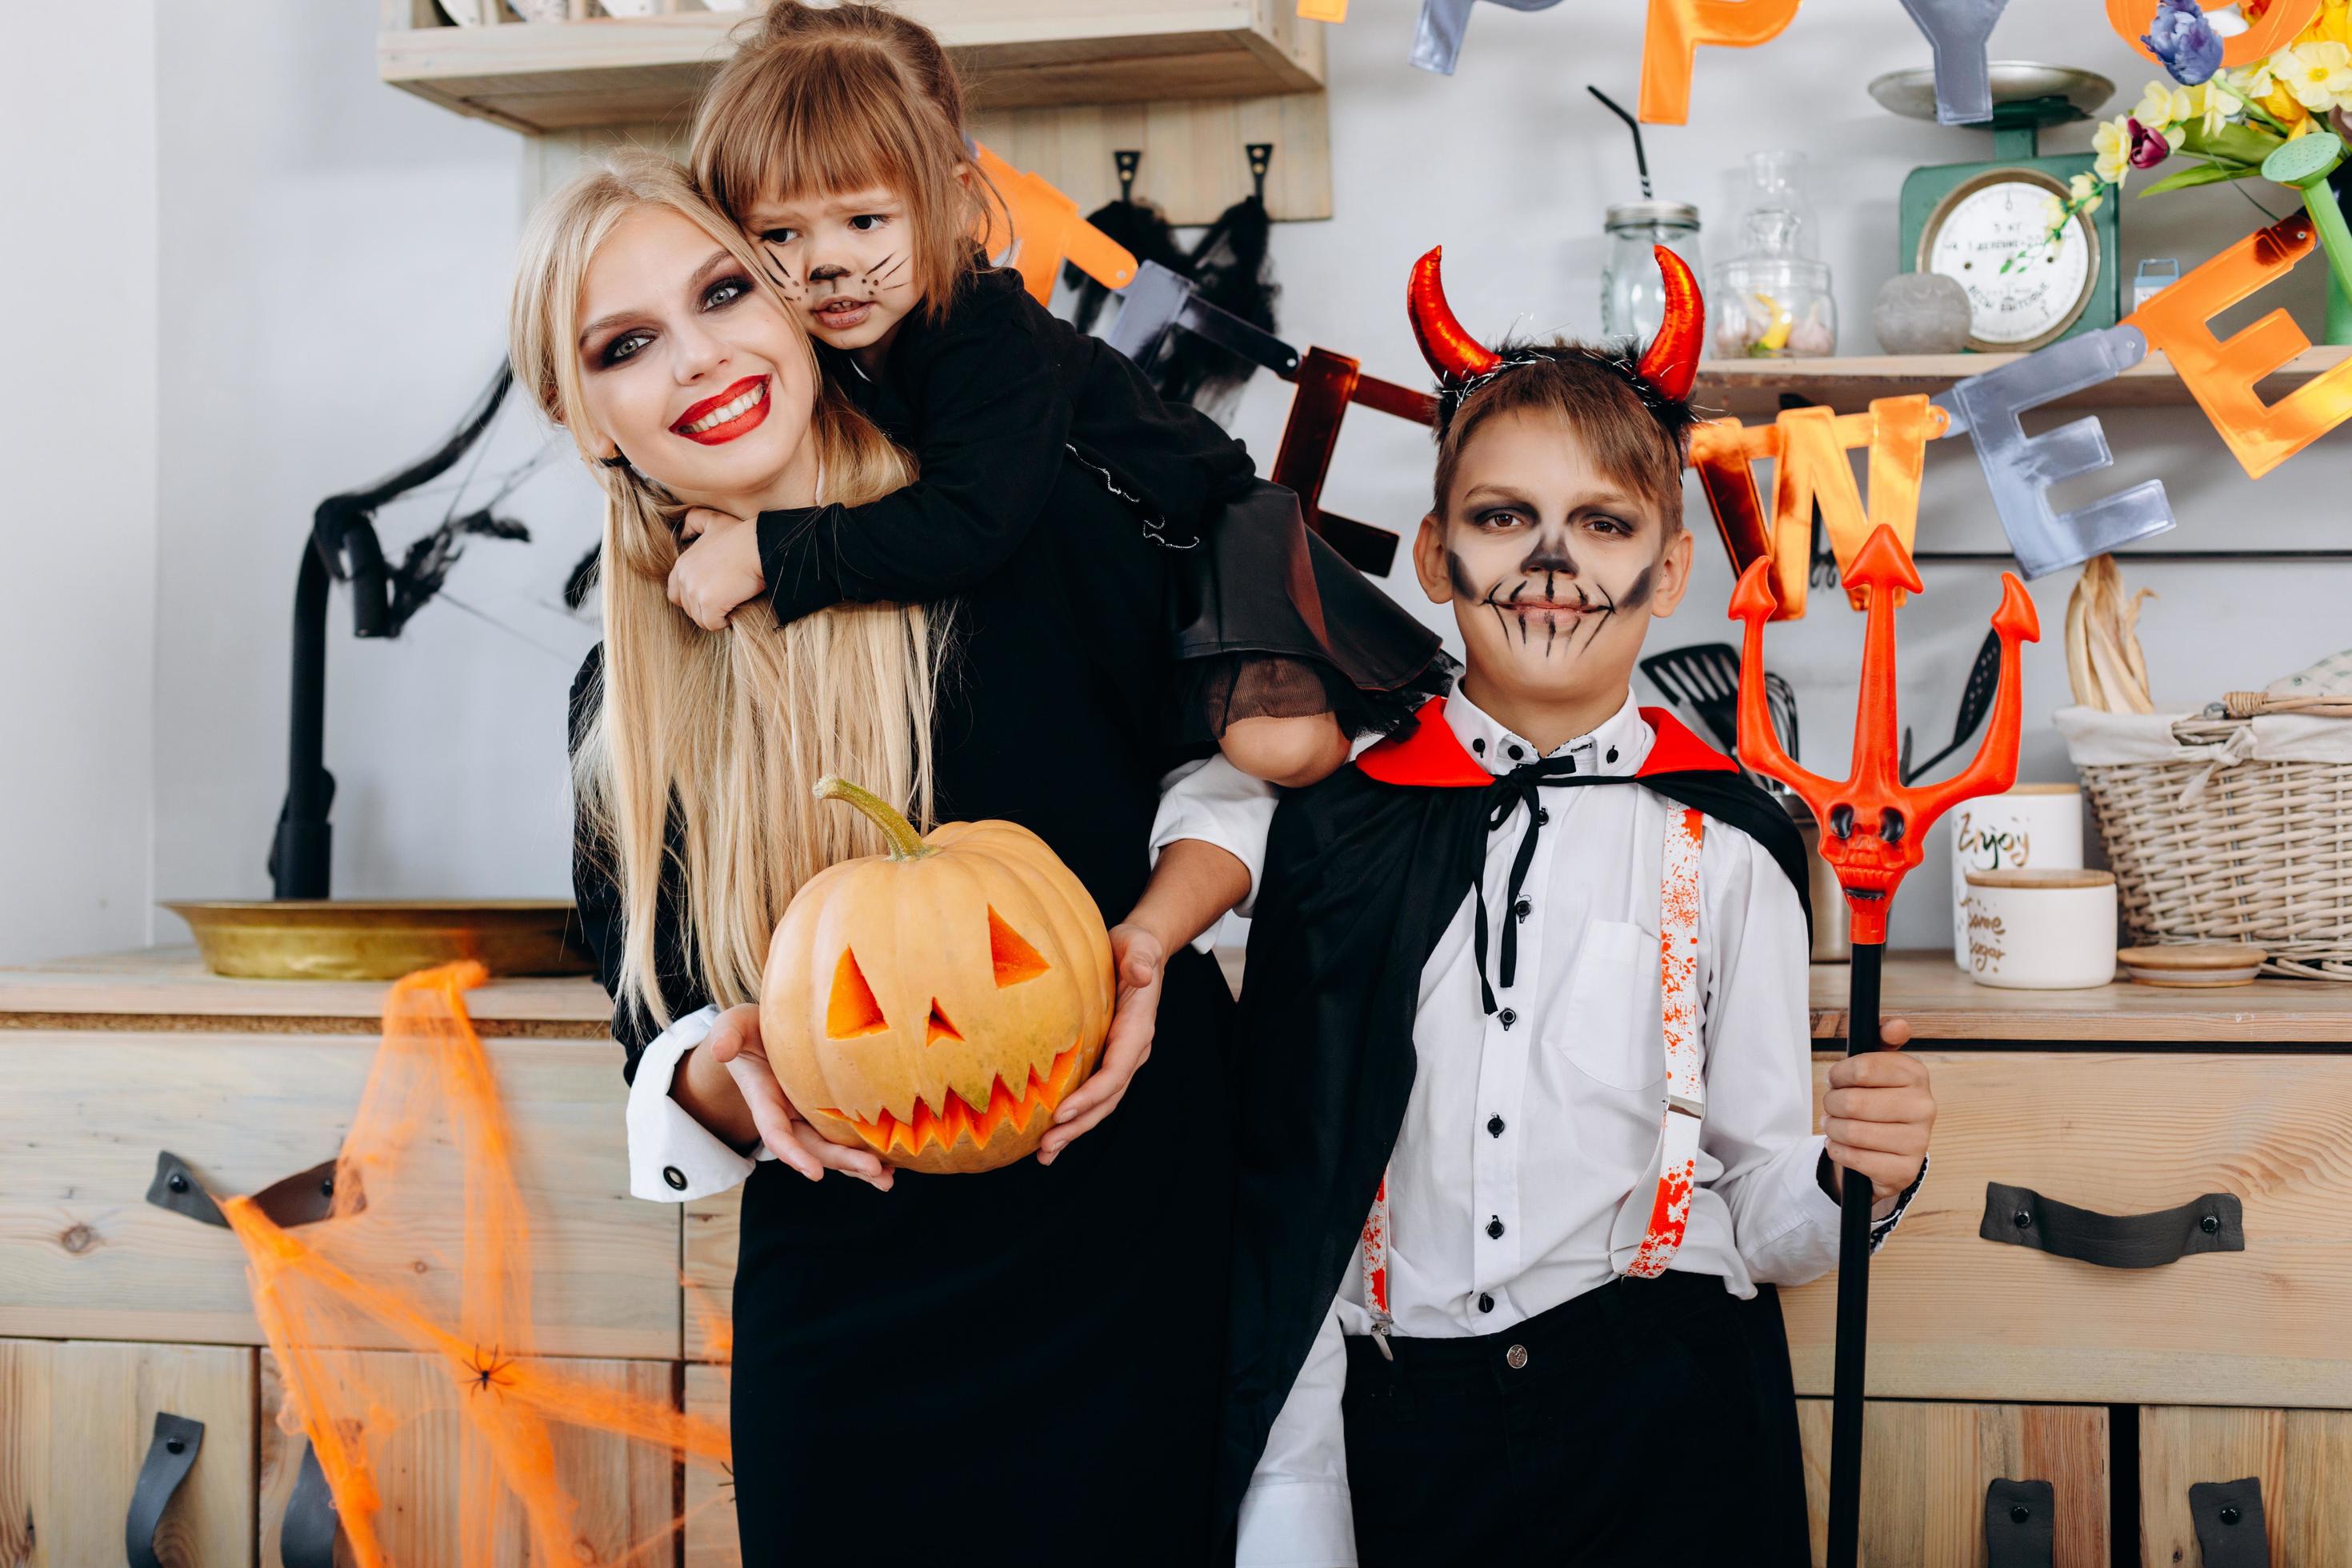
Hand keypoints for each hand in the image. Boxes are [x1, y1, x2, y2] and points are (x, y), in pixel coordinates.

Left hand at [668, 509, 764, 630]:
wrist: (760, 546)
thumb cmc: (741, 534)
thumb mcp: (713, 521)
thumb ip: (692, 522)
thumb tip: (681, 534)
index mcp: (682, 564)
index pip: (675, 593)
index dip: (693, 598)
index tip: (713, 593)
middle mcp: (684, 578)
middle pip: (689, 609)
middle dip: (705, 608)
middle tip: (726, 599)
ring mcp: (695, 591)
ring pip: (700, 619)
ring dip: (717, 615)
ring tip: (733, 602)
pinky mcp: (709, 603)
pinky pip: (712, 624)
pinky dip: (725, 621)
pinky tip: (736, 608)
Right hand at [704, 1004, 891, 1190]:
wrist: (763, 1037)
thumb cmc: (749, 1030)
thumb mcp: (734, 1026)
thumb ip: (726, 1035)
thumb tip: (720, 1050)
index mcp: (765, 1099)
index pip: (776, 1133)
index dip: (793, 1154)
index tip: (814, 1172)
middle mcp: (787, 1116)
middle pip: (813, 1147)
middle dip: (841, 1161)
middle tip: (873, 1171)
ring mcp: (807, 1117)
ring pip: (832, 1148)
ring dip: (858, 1167)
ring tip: (887, 1179)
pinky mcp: (826, 1114)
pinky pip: (845, 1138)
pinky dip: (865, 1153)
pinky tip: (890, 1167)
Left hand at [1038, 924, 1163, 1165]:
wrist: (1139, 951)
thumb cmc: (1135, 947)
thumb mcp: (1139, 946)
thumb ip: (1141, 959)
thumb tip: (1143, 972)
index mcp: (1137, 1030)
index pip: (1115, 1071)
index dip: (1091, 1095)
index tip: (1062, 1112)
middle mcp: (1131, 1051)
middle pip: (1107, 1099)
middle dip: (1078, 1125)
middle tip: (1047, 1147)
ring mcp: (1119, 1058)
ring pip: (1099, 1104)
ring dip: (1074, 1130)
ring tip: (1045, 1154)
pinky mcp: (1105, 1059)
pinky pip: (1090, 1094)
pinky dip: (1072, 1116)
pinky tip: (1049, 1133)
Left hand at [1822, 1016, 1930, 1217]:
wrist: (1888, 1150)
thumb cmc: (1877, 1100)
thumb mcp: (1878, 1066)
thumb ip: (1882, 1039)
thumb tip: (1898, 1025)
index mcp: (1916, 1075)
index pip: (1862, 1068)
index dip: (1839, 1074)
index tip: (1836, 1079)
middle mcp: (1924, 1107)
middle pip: (1853, 1102)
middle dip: (1832, 1104)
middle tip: (1833, 1107)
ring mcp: (1918, 1142)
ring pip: (1851, 1132)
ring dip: (1833, 1129)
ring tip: (1835, 1126)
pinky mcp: (1905, 1171)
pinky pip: (1854, 1158)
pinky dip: (1838, 1151)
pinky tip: (1842, 1146)